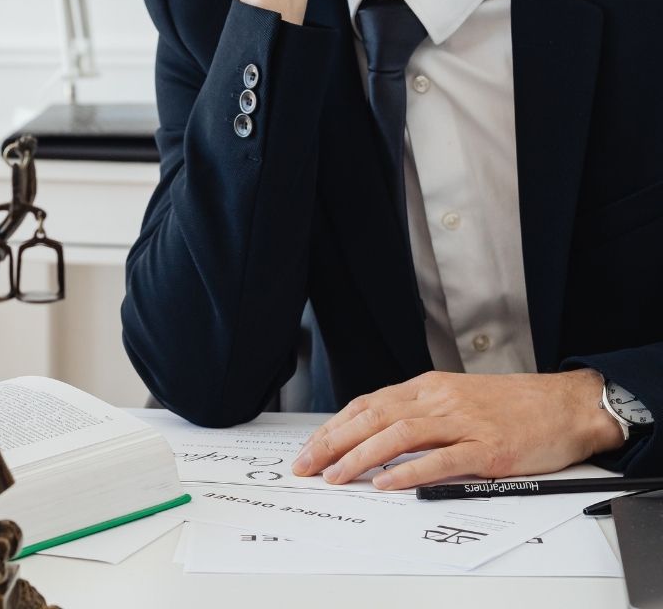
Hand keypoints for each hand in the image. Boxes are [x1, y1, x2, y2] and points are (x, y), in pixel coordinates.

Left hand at [291, 369, 624, 489]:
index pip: (367, 405)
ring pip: (400, 435)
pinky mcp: (486, 448)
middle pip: (374, 417)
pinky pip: (442, 459)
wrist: (564, 404)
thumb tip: (376, 436)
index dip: (334, 427)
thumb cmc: (511, 405)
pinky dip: (411, 471)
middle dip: (334, 442)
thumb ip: (419, 414)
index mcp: (427, 388)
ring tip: (336, 476)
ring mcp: (462, 422)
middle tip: (307, 465)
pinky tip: (388, 483)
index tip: (310, 449)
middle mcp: (438, 400)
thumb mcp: (455, 398)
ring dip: (362, 457)